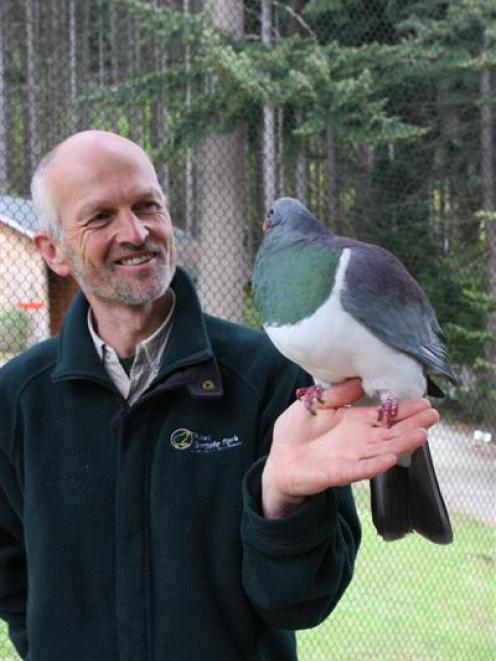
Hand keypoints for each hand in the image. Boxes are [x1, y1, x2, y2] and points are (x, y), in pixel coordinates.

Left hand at [261, 379, 438, 518]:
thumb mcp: (314, 404)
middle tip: (433, 414)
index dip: (404, 409)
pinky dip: (376, 464)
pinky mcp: (339, 473)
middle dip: (412, 424)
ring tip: (422, 434)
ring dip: (402, 443)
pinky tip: (392, 458)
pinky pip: (361, 469)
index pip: (385, 415)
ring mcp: (352, 458)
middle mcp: (359, 440)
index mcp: (354, 422)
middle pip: (391, 432)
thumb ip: (336, 394)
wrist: (279, 459)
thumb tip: (358, 380)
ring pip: (383, 450)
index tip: (424, 402)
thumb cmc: (296, 432)